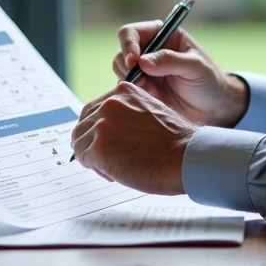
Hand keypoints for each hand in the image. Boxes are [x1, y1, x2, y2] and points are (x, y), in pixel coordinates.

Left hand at [71, 82, 195, 194]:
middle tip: (109, 157)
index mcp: (122, 92)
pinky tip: (117, 172)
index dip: (97, 130)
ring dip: (94, 157)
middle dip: (91, 143)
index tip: (108, 142)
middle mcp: (109, 104)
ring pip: (79, 143)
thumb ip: (126, 114)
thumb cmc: (173, 142)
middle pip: (81, 126)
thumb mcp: (148, 112)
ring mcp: (102, 126)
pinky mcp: (99, 148)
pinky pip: (84, 160)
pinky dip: (97, 169)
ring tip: (116, 166)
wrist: (186, 157)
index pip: (92, 110)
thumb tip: (105, 129)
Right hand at [113, 22, 248, 126]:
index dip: (128, 45)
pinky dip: (132, 94)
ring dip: (130, 82)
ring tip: (151, 92)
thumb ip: (170, 61)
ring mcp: (144, 71)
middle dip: (127, 67)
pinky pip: (125, 90)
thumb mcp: (195, 68)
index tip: (134, 62)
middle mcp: (149, 51)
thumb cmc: (209, 81)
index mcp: (162, 36)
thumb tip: (142, 61)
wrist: (214, 109)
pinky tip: (151, 99)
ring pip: (121, 71)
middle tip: (142, 82)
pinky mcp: (142, 89)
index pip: (133, 32)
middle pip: (122, 52)